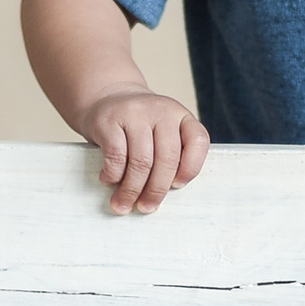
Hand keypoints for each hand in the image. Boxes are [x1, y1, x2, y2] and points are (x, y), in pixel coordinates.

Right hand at [80, 87, 209, 213]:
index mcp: (181, 116)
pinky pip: (116, 157)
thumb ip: (170, 154)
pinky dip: (113, 175)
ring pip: (141, 161)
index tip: (176, 186)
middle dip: (156, 190)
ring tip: (123, 204)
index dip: (190, 168)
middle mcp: (161, 111)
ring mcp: (135, 113)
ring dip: (132, 189)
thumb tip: (160, 196)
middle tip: (146, 207)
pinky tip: (109, 180)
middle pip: (167, 159)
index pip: (198, 141)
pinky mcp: (110, 120)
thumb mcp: (162, 131)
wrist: (106, 98)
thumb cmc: (138, 126)